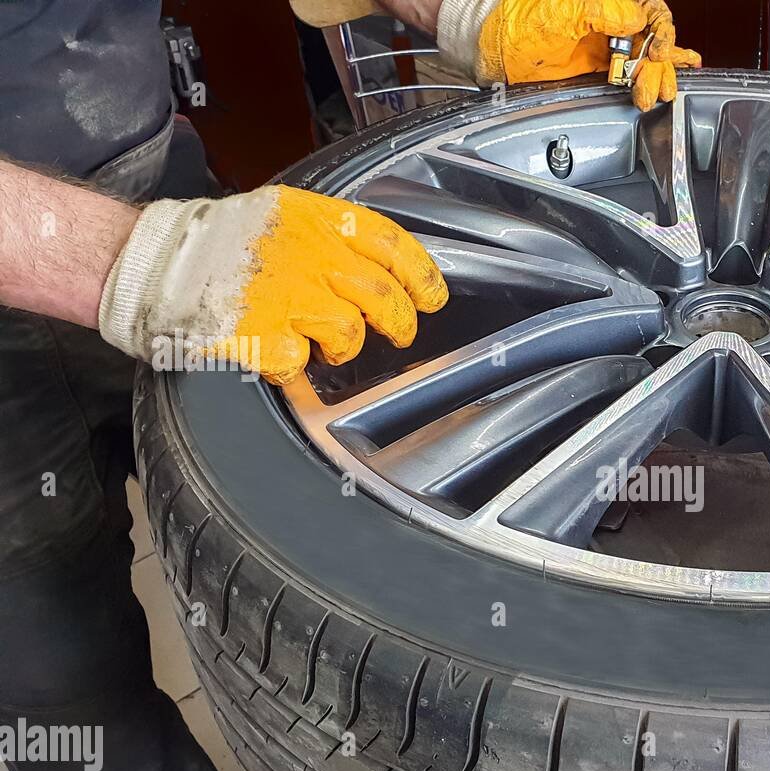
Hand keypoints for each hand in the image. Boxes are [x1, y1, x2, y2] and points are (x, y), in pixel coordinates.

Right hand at [98, 187, 446, 385]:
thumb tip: (380, 268)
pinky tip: (276, 353)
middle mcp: (306, 254)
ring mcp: (285, 296)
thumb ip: (328, 237)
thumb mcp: (278, 217)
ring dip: (343, 346)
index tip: (432, 297)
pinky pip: (300, 362)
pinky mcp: (262, 335)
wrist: (148, 261)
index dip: (421, 274)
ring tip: (322, 345)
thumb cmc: (210, 244)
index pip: (389, 243)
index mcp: (312, 219)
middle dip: (400, 322)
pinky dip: (294, 366)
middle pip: (382, 295)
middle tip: (398, 333)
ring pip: (349, 333)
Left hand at [476, 0, 701, 109]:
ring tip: (662, 93)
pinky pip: (634, 68)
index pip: (649, 9)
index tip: (655, 52)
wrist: (496, 53)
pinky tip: (675, 76)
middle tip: (653, 88)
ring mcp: (607, 41)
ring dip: (658, 75)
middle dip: (658, 64)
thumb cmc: (520, 25)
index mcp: (606, 0)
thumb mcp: (565, 13)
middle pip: (652, 36)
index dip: (659, 32)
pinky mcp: (600, 65)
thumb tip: (637, 19)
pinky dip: (654, 73)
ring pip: (646, 55)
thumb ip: (604, 12)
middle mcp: (611, 17)